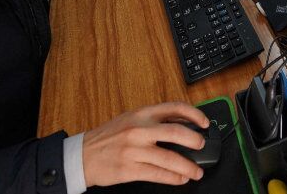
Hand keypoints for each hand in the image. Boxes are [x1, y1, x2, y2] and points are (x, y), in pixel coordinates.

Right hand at [82, 103, 209, 187]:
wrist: (82, 155)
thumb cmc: (107, 138)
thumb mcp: (130, 119)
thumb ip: (153, 120)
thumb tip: (181, 124)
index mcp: (141, 114)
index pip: (174, 108)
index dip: (194, 114)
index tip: (204, 122)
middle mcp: (139, 129)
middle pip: (177, 132)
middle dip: (195, 141)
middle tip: (202, 146)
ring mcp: (134, 150)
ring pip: (170, 158)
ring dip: (188, 167)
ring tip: (197, 171)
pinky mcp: (130, 169)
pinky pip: (158, 174)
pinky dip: (173, 178)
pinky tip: (180, 179)